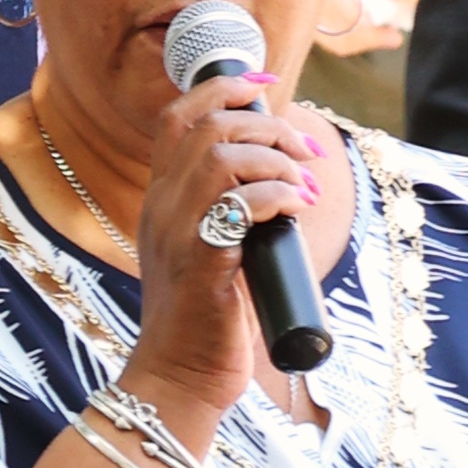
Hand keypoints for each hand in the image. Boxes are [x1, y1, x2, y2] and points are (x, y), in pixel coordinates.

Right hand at [121, 58, 334, 424]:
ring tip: (305, 185)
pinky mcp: (201, 265)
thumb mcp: (213, 257)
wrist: (180, 381)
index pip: (177, 118)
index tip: (264, 85)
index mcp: (162, 202)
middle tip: (305, 153)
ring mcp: (177, 234)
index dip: (222, 89)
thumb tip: (284, 189)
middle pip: (206, 126)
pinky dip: (276, 196)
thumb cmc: (206, 326)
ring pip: (222, 157)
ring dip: (276, 159)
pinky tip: (295, 208)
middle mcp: (162, 209)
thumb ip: (231, 219)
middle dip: (266, 125)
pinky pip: (240, 206)